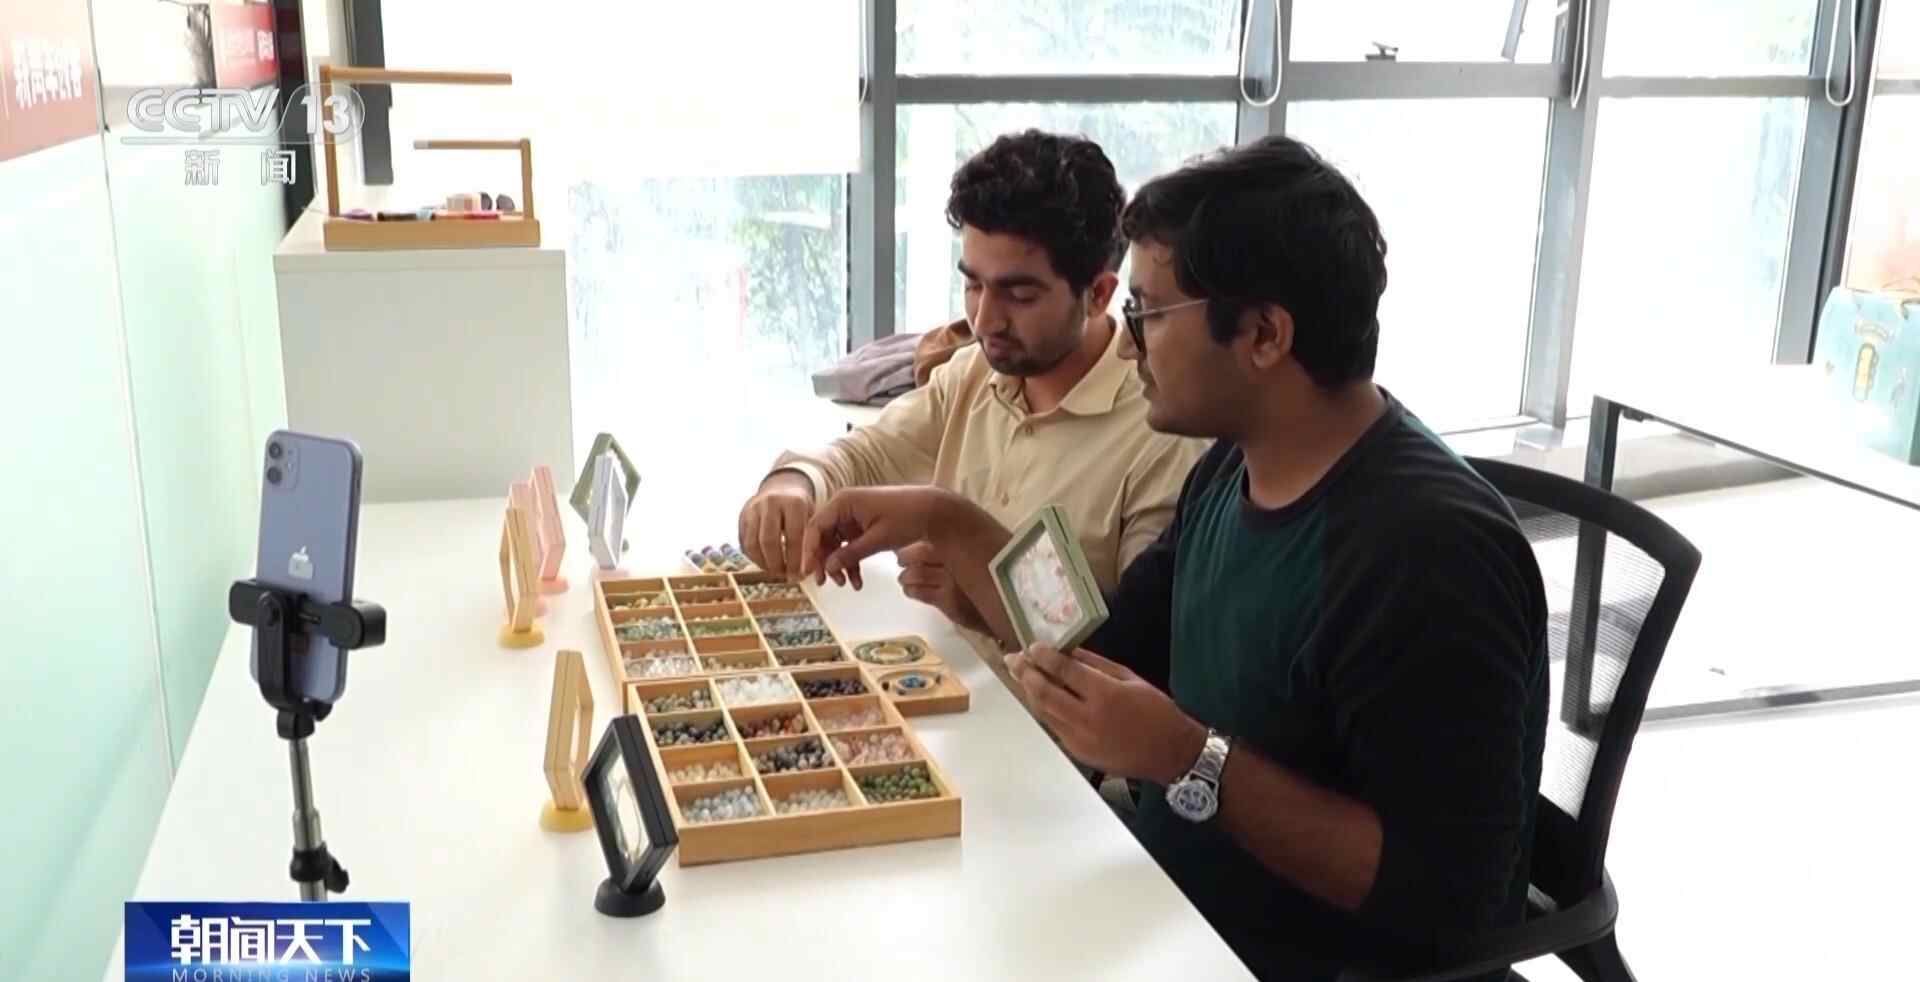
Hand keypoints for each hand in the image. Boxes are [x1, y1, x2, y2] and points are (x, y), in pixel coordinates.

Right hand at [739, 471, 815, 578]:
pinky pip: (745, 544)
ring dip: (764, 564)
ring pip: (753, 544)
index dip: (796, 560)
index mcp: (793, 503)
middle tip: (787, 576)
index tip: (800, 575)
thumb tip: (808, 572)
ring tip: (777, 572)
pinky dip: (755, 558)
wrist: (782, 489)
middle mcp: (771, 503)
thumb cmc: (802, 510)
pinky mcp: (742, 517)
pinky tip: (767, 565)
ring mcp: (753, 509)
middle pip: (769, 542)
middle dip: (777, 565)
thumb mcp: (812, 518)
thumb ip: (811, 541)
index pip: (794, 537)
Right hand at [801, 486, 954, 588]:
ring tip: (845, 584)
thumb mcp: (878, 539)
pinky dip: (851, 562)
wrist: (932, 510)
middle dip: (824, 561)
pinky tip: (857, 580)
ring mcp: (853, 516)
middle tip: (825, 582)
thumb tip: (828, 567)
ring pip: (836, 544)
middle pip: (823, 536)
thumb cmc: (907, 516)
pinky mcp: (863, 525)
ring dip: (839, 564)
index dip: (809, 550)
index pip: (816, 527)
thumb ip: (851, 554)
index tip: (808, 572)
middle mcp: (844, 506)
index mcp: (843, 502)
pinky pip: (850, 545)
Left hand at [896, 541, 986, 632]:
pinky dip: (910, 590)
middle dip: (904, 555)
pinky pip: (919, 593)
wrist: (1011, 606)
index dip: (913, 535)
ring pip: (916, 573)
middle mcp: (959, 558)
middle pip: (919, 552)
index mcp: (965, 540)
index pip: (930, 532)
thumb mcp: (980, 550)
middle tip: (902, 559)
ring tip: (905, 577)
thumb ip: (957, 540)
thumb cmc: (992, 575)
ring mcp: (953, 581)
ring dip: (906, 575)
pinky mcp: (949, 602)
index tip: (906, 539)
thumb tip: (924, 534)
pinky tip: (911, 590)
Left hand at [1007, 644, 1205, 784]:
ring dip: (1028, 692)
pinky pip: (1053, 726)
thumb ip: (1097, 665)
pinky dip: (1043, 709)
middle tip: (1014, 659)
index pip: (1065, 670)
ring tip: (1019, 675)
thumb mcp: (1130, 679)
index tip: (1032, 646)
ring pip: (1043, 711)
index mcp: (1105, 695)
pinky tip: (1038, 697)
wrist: (1170, 753)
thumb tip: (1069, 651)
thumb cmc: (1156, 711)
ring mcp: (1079, 739)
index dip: (1044, 656)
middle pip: (1045, 692)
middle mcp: (1087, 718)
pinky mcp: (1077, 753)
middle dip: (1025, 673)